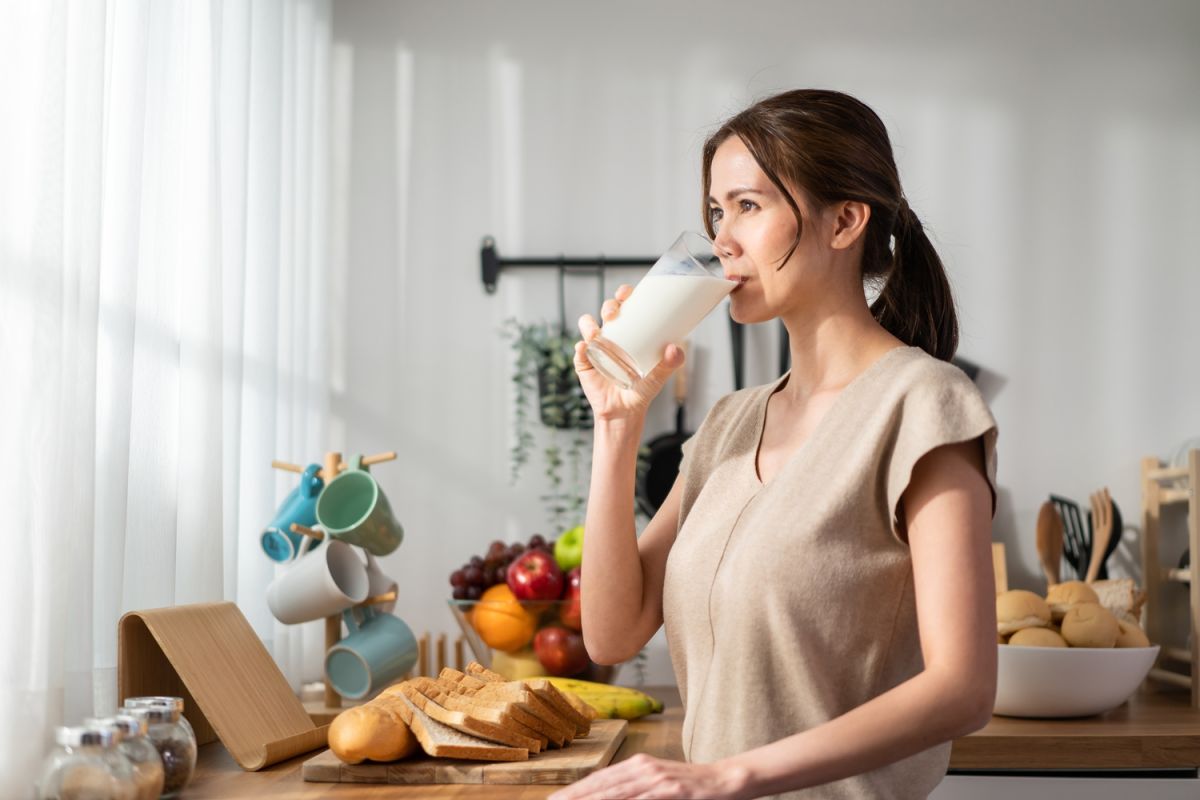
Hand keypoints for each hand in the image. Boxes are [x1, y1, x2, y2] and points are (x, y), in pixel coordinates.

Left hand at [548, 753, 748, 799]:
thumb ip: (636, 791)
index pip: (600, 779)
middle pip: (601, 786)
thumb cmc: (693, 787)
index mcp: (639, 765)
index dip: (575, 790)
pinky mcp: (671, 791)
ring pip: (616, 794)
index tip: (554, 799)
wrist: (728, 779)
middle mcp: (644, 768)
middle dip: (574, 797)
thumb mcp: (660, 785)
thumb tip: (611, 795)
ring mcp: (657, 779)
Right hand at [574, 284, 684, 422]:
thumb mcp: (659, 376)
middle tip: (614, 314)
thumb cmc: (642, 388)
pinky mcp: (584, 362)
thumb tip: (675, 348)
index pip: (625, 305)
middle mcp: (610, 334)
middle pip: (606, 310)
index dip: (623, 294)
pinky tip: (584, 348)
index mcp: (629, 331)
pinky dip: (581, 348)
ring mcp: (595, 347)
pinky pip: (579, 352)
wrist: (625, 411)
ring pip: (587, 326)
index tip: (626, 293)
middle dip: (608, 306)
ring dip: (589, 325)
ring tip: (596, 334)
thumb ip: (670, 364)